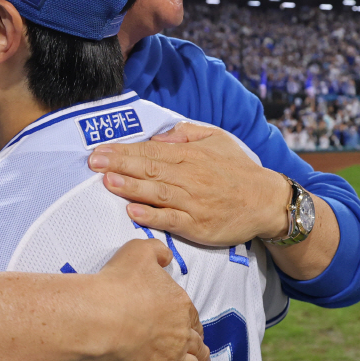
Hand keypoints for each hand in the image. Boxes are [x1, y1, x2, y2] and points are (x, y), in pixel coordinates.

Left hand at [88, 123, 289, 246]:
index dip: (124, 151)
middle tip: (93, 163)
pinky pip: (171, 220)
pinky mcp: (198, 226)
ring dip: (131, 188)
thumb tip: (160, 135)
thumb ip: (187, 134)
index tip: (100, 150)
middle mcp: (190, 178)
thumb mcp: (217, 139)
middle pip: (149, 170)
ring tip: (107, 182)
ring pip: (157, 193)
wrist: (266, 201)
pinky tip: (133, 212)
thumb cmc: (238, 170)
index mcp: (192, 156)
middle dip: (119, 165)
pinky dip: (152, 216)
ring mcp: (194, 203)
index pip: (151, 152)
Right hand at [93, 238, 209, 360]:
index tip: (190, 332)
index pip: (195, 321)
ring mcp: (172, 359)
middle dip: (200, 353)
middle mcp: (182, 335)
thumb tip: (167, 257)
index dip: (193, 328)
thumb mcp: (139, 252)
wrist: (99, 318)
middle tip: (199, 358)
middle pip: (198, 348)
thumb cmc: (117, 284)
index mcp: (181, 306)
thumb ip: (157, 252)